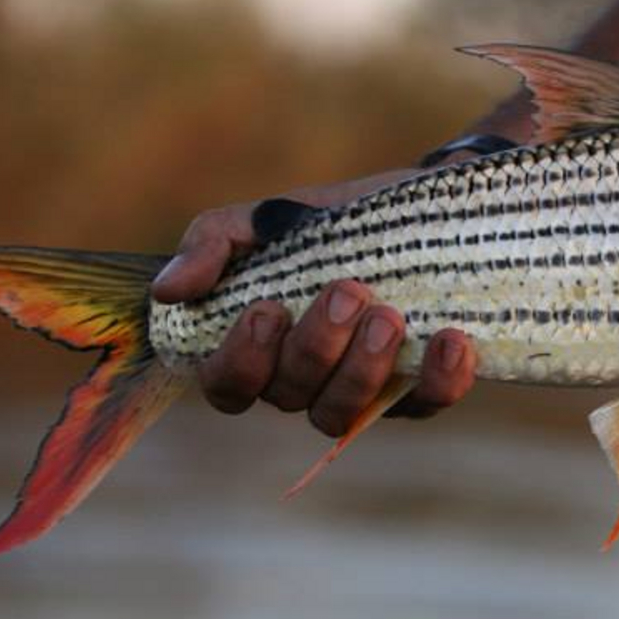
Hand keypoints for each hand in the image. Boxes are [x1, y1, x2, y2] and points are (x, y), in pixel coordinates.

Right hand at [150, 170, 477, 433]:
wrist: (424, 204)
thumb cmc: (332, 221)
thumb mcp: (270, 218)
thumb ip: (214, 243)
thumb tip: (168, 291)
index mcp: (260, 346)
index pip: (227, 386)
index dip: (240, 362)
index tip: (266, 310)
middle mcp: (306, 380)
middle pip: (291, 397)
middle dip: (316, 348)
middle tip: (349, 291)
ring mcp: (364, 390)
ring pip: (343, 413)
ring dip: (363, 369)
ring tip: (388, 317)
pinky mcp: (421, 387)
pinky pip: (426, 405)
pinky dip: (440, 380)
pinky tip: (450, 339)